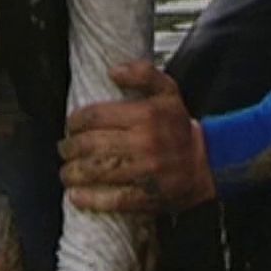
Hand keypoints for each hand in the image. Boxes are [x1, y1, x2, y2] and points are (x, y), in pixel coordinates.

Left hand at [60, 60, 214, 213]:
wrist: (205, 164)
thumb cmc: (179, 128)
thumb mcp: (169, 91)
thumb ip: (143, 74)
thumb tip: (113, 71)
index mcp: (146, 115)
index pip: (96, 116)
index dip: (75, 121)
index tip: (71, 125)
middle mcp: (144, 143)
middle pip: (91, 145)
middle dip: (69, 148)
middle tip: (64, 148)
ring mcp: (145, 172)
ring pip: (97, 172)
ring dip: (73, 173)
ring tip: (66, 171)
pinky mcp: (147, 197)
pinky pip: (112, 200)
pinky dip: (90, 199)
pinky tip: (75, 195)